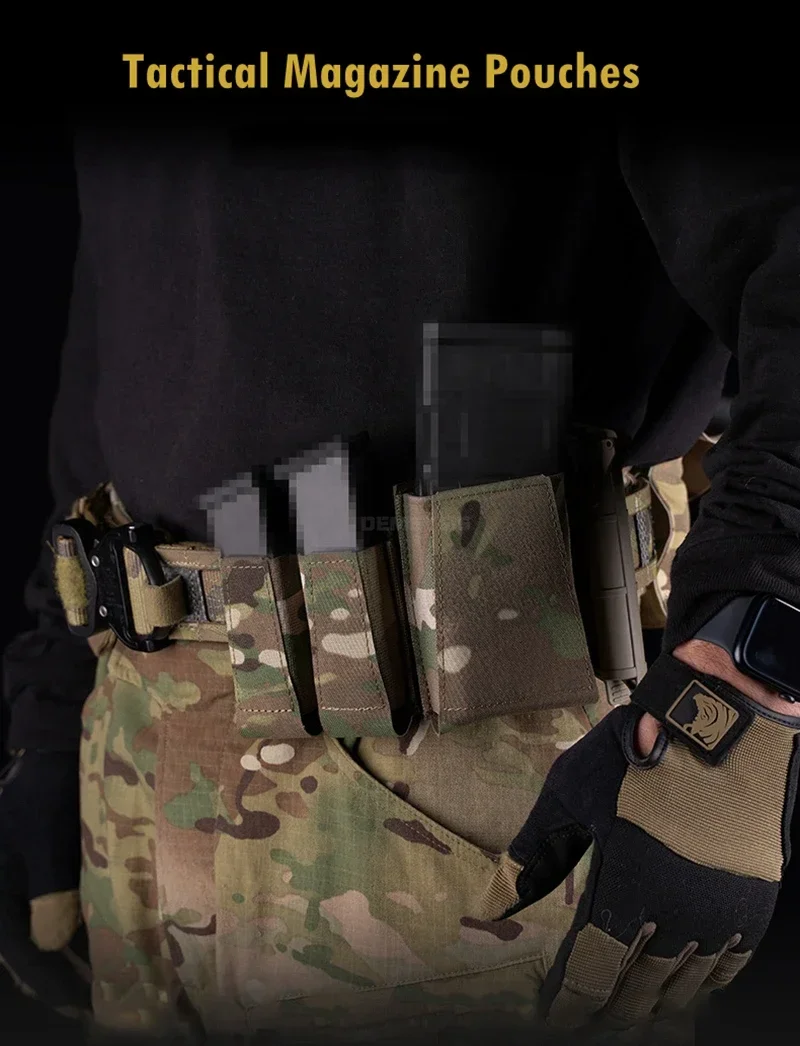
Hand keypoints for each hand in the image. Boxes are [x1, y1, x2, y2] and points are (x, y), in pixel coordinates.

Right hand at [0, 750, 90, 1017]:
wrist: (52, 743)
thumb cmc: (47, 792)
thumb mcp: (47, 842)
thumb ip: (51, 894)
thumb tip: (53, 944)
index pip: (21, 951)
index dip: (50, 980)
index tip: (81, 1005)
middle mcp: (5, 888)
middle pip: (30, 943)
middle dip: (60, 970)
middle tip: (98, 995)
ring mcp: (21, 876)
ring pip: (44, 925)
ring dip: (70, 947)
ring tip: (108, 969)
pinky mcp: (41, 863)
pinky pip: (55, 903)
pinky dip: (76, 919)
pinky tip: (104, 929)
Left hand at [479, 652, 799, 1031]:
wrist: (718, 717)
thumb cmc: (635, 750)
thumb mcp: (570, 791)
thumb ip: (535, 851)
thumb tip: (494, 902)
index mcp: (627, 883)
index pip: (594, 968)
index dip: (572, 1002)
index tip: (554, 1017)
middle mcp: (677, 907)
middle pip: (639, 987)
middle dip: (611, 1011)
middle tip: (590, 1023)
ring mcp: (720, 906)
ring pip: (685, 982)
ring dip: (655, 1002)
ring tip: (631, 1016)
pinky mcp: (751, 897)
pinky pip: (729, 963)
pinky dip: (703, 983)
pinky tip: (686, 989)